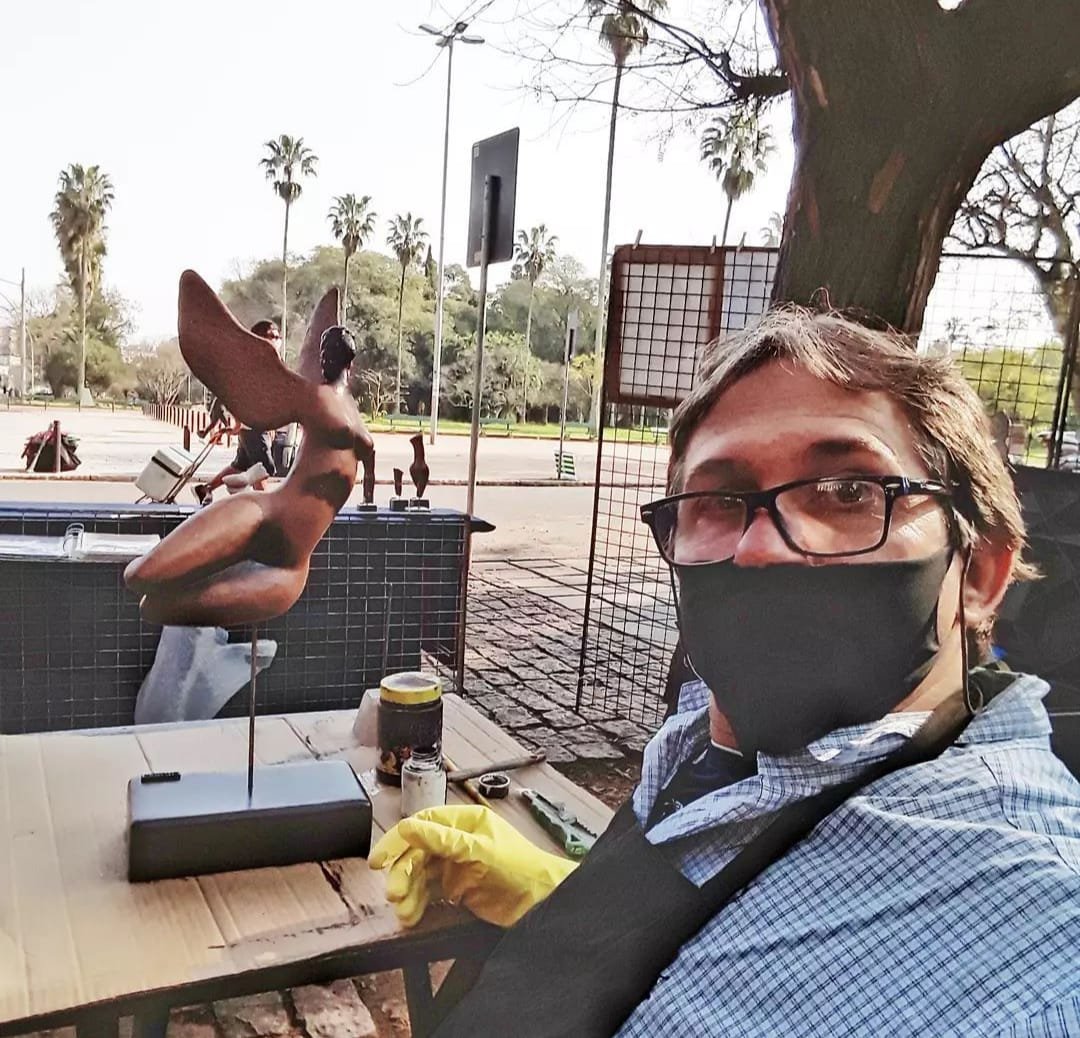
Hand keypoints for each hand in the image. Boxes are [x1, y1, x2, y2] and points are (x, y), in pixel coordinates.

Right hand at [369, 805, 577, 927]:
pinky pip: (431, 892)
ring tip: (405, 913)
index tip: (379, 860)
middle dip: (404, 873)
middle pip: (418, 853)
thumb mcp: (477, 850)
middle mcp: (457, 839)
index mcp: (463, 821)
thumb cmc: (517, 866)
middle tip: (394, 894)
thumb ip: (441, 840)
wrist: (539, 901)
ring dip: (409, 892)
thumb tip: (407, 827)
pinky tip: (412, 915)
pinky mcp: (459, 887)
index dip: (398, 841)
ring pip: (422, 875)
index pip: (422, 824)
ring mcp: (457, 863)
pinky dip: (420, 903)